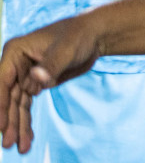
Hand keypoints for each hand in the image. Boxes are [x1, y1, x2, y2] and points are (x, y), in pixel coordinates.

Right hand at [1, 16, 103, 152]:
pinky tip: (27, 138)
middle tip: (10, 143)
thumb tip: (37, 78)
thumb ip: (51, 65)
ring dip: (18, 126)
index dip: (1, 105)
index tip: (2, 126)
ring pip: (17, 106)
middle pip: (8, 98)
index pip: (2, 82)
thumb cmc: (79, 36)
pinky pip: (26, 106)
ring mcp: (24, 76)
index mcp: (15, 52)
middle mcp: (15, 65)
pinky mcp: (35, 84)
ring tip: (20, 147)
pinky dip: (26, 121)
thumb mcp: (66, 49)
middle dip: (9, 121)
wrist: (95, 36)